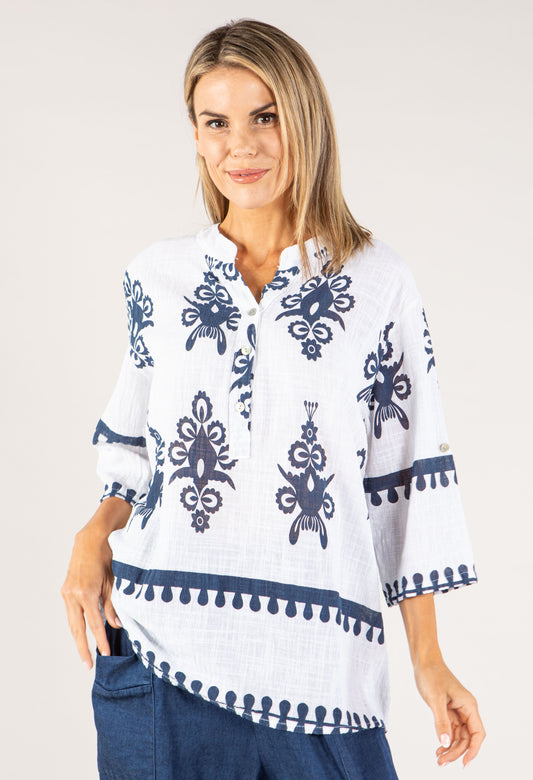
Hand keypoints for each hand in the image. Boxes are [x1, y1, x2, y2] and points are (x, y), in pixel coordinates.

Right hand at [60, 523, 122, 667]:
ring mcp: (67, 592)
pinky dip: (76, 624)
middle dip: (83, 647)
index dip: (101, 640)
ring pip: (72, 622)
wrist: (91, 539)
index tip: (106, 653)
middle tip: (89, 665)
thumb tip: (117, 624)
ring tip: (85, 654)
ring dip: (78, 638)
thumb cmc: (107, 556)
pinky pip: (71, 612)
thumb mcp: (114, 581)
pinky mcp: (66, 590)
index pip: (96, 623)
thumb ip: (113, 604)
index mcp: (87, 592)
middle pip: (77, 628)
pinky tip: (82, 633)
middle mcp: (73, 594)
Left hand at [413, 656, 485, 768]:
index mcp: (469, 705)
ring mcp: (457, 710)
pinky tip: (438, 748)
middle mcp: (466, 709)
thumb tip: (446, 743)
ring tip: (439, 759)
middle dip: (457, 752)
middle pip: (467, 738)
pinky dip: (446, 740)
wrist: (424, 661)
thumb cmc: (431, 675)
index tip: (464, 763)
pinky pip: (451, 730)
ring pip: (459, 736)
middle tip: (442, 763)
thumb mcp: (435, 699)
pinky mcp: (448, 710)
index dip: (474, 750)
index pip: (477, 733)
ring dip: (450, 748)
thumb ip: (441, 722)